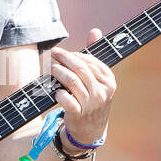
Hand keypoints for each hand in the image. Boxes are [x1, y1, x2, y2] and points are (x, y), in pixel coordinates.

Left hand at [48, 27, 115, 149]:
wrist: (91, 130)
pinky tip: (55, 91)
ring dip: (58, 73)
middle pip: (81, 69)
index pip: (90, 62)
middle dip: (65, 59)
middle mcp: (103, 92)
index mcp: (109, 81)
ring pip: (72, 82)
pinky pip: (66, 99)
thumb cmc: (92, 99)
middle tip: (53, 54)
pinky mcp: (79, 114)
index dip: (74, 55)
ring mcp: (91, 104)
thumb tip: (95, 30)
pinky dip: (58, 93)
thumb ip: (94, 55)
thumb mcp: (98, 80)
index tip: (63, 53)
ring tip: (51, 69)